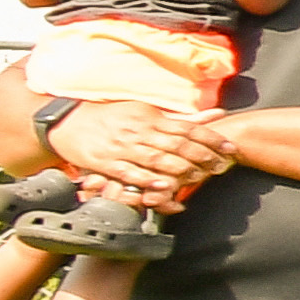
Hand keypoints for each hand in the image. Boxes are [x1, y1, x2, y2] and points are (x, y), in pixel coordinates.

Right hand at [48, 98, 229, 210]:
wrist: (68, 121)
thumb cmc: (114, 117)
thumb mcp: (148, 112)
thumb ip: (183, 118)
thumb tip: (219, 113)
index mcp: (150, 117)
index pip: (187, 127)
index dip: (211, 138)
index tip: (231, 147)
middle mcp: (138, 131)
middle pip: (176, 144)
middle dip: (202, 156)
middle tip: (222, 166)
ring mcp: (122, 147)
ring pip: (156, 158)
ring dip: (180, 169)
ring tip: (201, 178)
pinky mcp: (105, 163)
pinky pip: (130, 173)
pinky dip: (149, 180)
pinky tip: (166, 187)